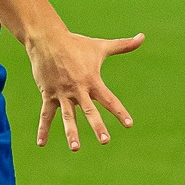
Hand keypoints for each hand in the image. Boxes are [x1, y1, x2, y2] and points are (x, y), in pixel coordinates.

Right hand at [25, 29, 143, 148]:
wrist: (48, 39)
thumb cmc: (77, 44)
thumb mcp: (101, 46)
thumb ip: (123, 45)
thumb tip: (143, 36)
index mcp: (92, 80)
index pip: (109, 99)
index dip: (119, 111)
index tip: (129, 124)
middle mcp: (78, 89)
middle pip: (90, 110)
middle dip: (97, 126)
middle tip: (105, 141)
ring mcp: (62, 93)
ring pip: (68, 116)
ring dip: (71, 132)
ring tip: (75, 148)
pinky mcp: (48, 94)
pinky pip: (46, 114)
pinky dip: (43, 129)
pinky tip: (41, 144)